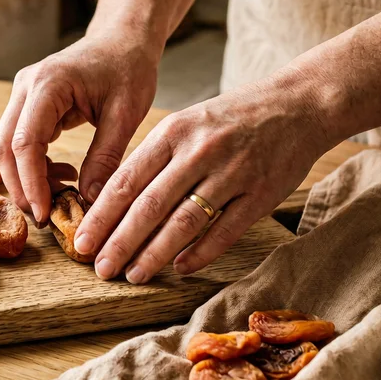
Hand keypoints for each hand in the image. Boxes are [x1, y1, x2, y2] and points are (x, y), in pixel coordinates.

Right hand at [0, 31, 160, 224]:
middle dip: (21, 187)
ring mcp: (23, 95)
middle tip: (45, 217)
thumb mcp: (126, 114)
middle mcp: (26, 87)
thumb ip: (106, 157)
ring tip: (60, 198)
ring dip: (27, 178)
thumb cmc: (128, 67)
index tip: (45, 213)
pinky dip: (37, 166)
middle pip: (6, 147)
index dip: (31, 183)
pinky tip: (65, 175)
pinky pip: (22, 142)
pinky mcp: (29, 105)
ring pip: (9, 147)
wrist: (123, 38)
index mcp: (48, 84)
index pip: (26, 142)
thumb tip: (90, 201)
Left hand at [71, 76, 334, 283]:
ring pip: (184, 222)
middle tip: (100, 268)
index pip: (126, 180)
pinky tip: (179, 268)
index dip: (101, 216)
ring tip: (134, 274)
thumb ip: (155, 159)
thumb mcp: (187, 124)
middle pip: (150, 205)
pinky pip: (224, 231)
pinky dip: (200, 253)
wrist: (298, 105)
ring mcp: (232, 172)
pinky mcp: (261, 194)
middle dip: (120, 242)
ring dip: (155, 253)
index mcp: (173, 131)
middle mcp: (199, 151)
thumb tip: (112, 202)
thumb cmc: (232, 119)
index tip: (81, 242)